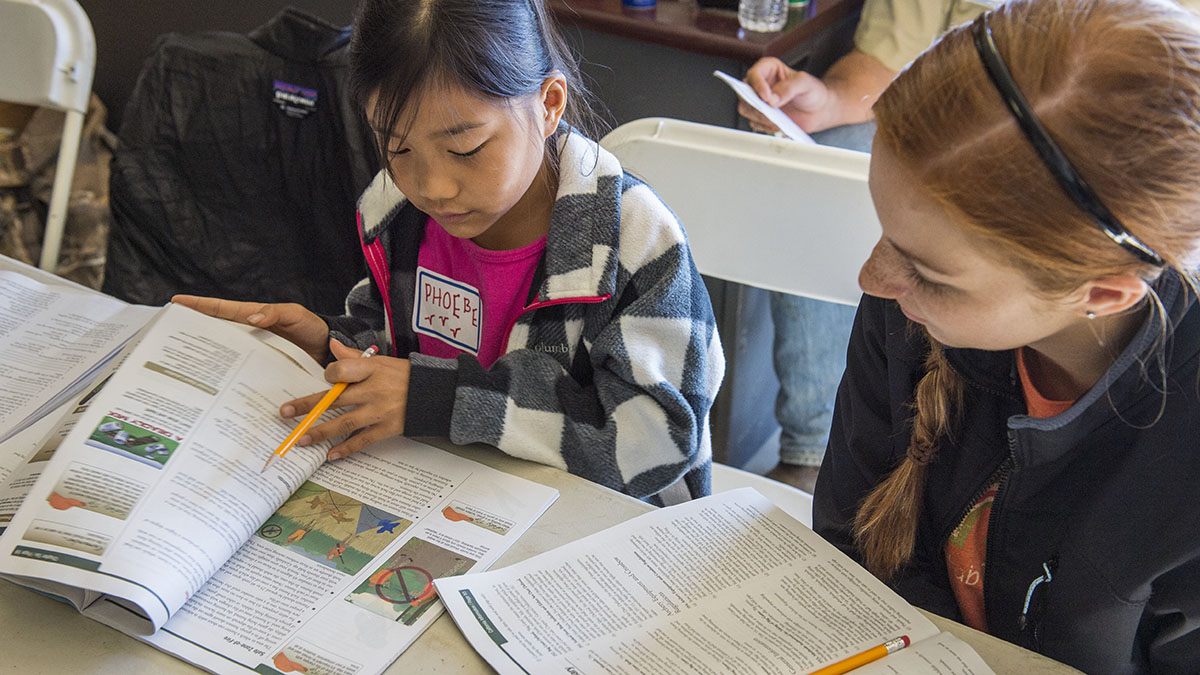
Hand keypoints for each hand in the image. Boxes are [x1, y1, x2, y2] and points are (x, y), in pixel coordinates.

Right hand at [171, 295, 330, 363]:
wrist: (329, 351)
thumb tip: (252, 317)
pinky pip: (239, 372)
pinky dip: (227, 377)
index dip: (199, 306)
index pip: (222, 310)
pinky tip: (214, 387)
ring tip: (181, 364)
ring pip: (223, 354)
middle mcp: (249, 335)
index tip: (175, 301)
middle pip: (215, 332)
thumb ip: (275, 313)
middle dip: (193, 332)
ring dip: (206, 358)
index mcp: (253, 317)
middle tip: (168, 336)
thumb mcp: (295, 314)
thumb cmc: (312, 328)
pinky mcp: (260, 370)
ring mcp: (252, 353)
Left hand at [283, 338, 410, 460]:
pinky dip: (346, 448)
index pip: (342, 370)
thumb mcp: (382, 361)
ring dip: (321, 432)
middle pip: (335, 399)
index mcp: (372, 369)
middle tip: (285, 412)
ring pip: (345, 422)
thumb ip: (354, 357)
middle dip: (308, 406)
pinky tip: (330, 455)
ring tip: (301, 439)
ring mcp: (380, 411)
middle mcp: (374, 390)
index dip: (330, 374)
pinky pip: (362, 440)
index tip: (325, 379)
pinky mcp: (387, 428)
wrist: (434, 394)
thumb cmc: (405, 376)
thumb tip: (332, 345)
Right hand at [741, 56, 833, 133]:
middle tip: (770, 111)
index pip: (754, 74)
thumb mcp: (805, 84)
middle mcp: (760, 84)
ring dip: (759, 117)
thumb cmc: (812, 92)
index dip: (757, 85)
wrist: (818, 111)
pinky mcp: (761, 116)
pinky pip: (754, 122)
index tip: (766, 96)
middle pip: (744, 93)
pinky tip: (778, 125)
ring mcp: (759, 101)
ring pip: (745, 109)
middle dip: (756, 104)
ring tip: (777, 119)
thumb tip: (772, 99)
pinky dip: (764, 126)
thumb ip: (789, 88)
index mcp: (769, 69)